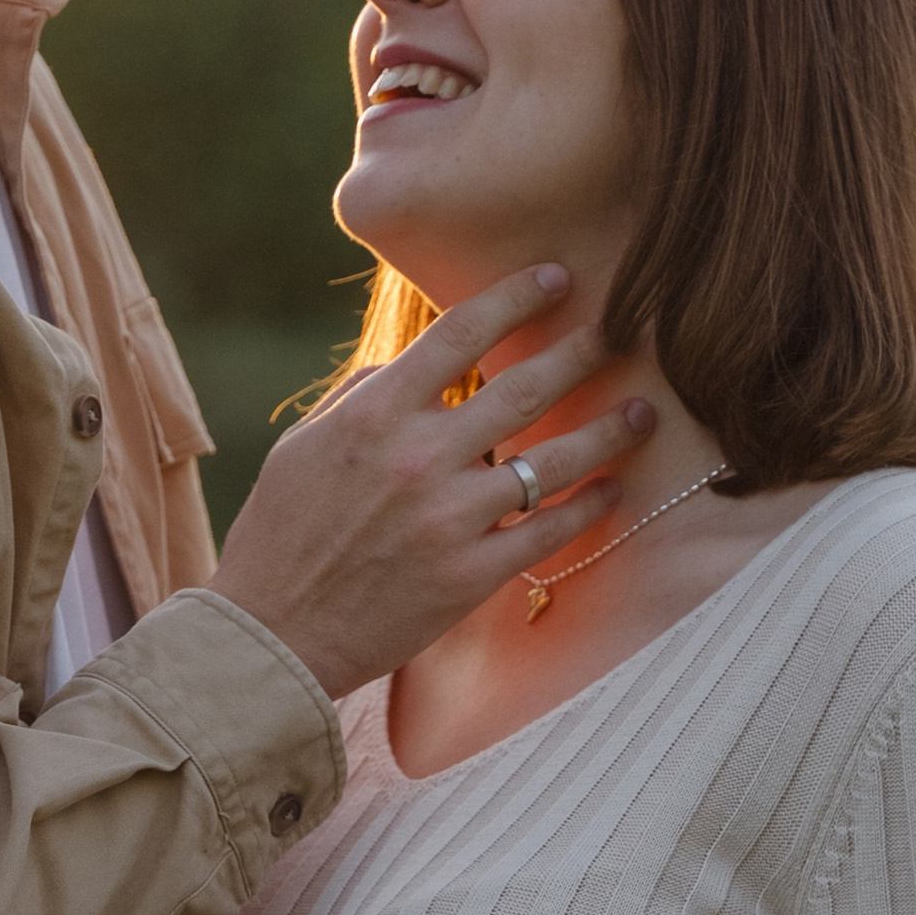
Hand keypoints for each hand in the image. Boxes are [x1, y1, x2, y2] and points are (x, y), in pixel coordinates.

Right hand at [209, 268, 655, 702]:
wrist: (271, 636)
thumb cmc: (277, 536)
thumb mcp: (302, 448)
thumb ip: (359, 399)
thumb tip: (403, 365)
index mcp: (374, 417)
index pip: (459, 335)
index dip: (515, 298)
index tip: (555, 278)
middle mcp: (419, 459)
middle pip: (524, 389)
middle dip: (581, 352)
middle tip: (622, 330)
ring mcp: (450, 520)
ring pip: (554, 462)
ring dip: (608, 432)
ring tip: (644, 412)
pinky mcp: (470, 576)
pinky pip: (549, 533)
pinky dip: (589, 507)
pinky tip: (612, 488)